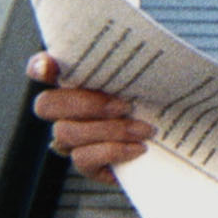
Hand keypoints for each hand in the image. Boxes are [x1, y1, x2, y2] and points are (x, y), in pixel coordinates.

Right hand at [27, 52, 152, 184]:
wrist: (178, 137)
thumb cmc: (161, 99)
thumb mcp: (154, 78)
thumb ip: (138, 65)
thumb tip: (149, 53)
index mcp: (79, 80)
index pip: (42, 69)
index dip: (39, 67)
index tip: (49, 66)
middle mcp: (67, 109)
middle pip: (46, 104)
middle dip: (85, 104)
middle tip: (124, 106)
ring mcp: (72, 139)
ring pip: (66, 133)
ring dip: (110, 130)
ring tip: (144, 129)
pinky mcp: (86, 164)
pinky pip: (83, 158)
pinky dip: (113, 151)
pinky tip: (138, 148)